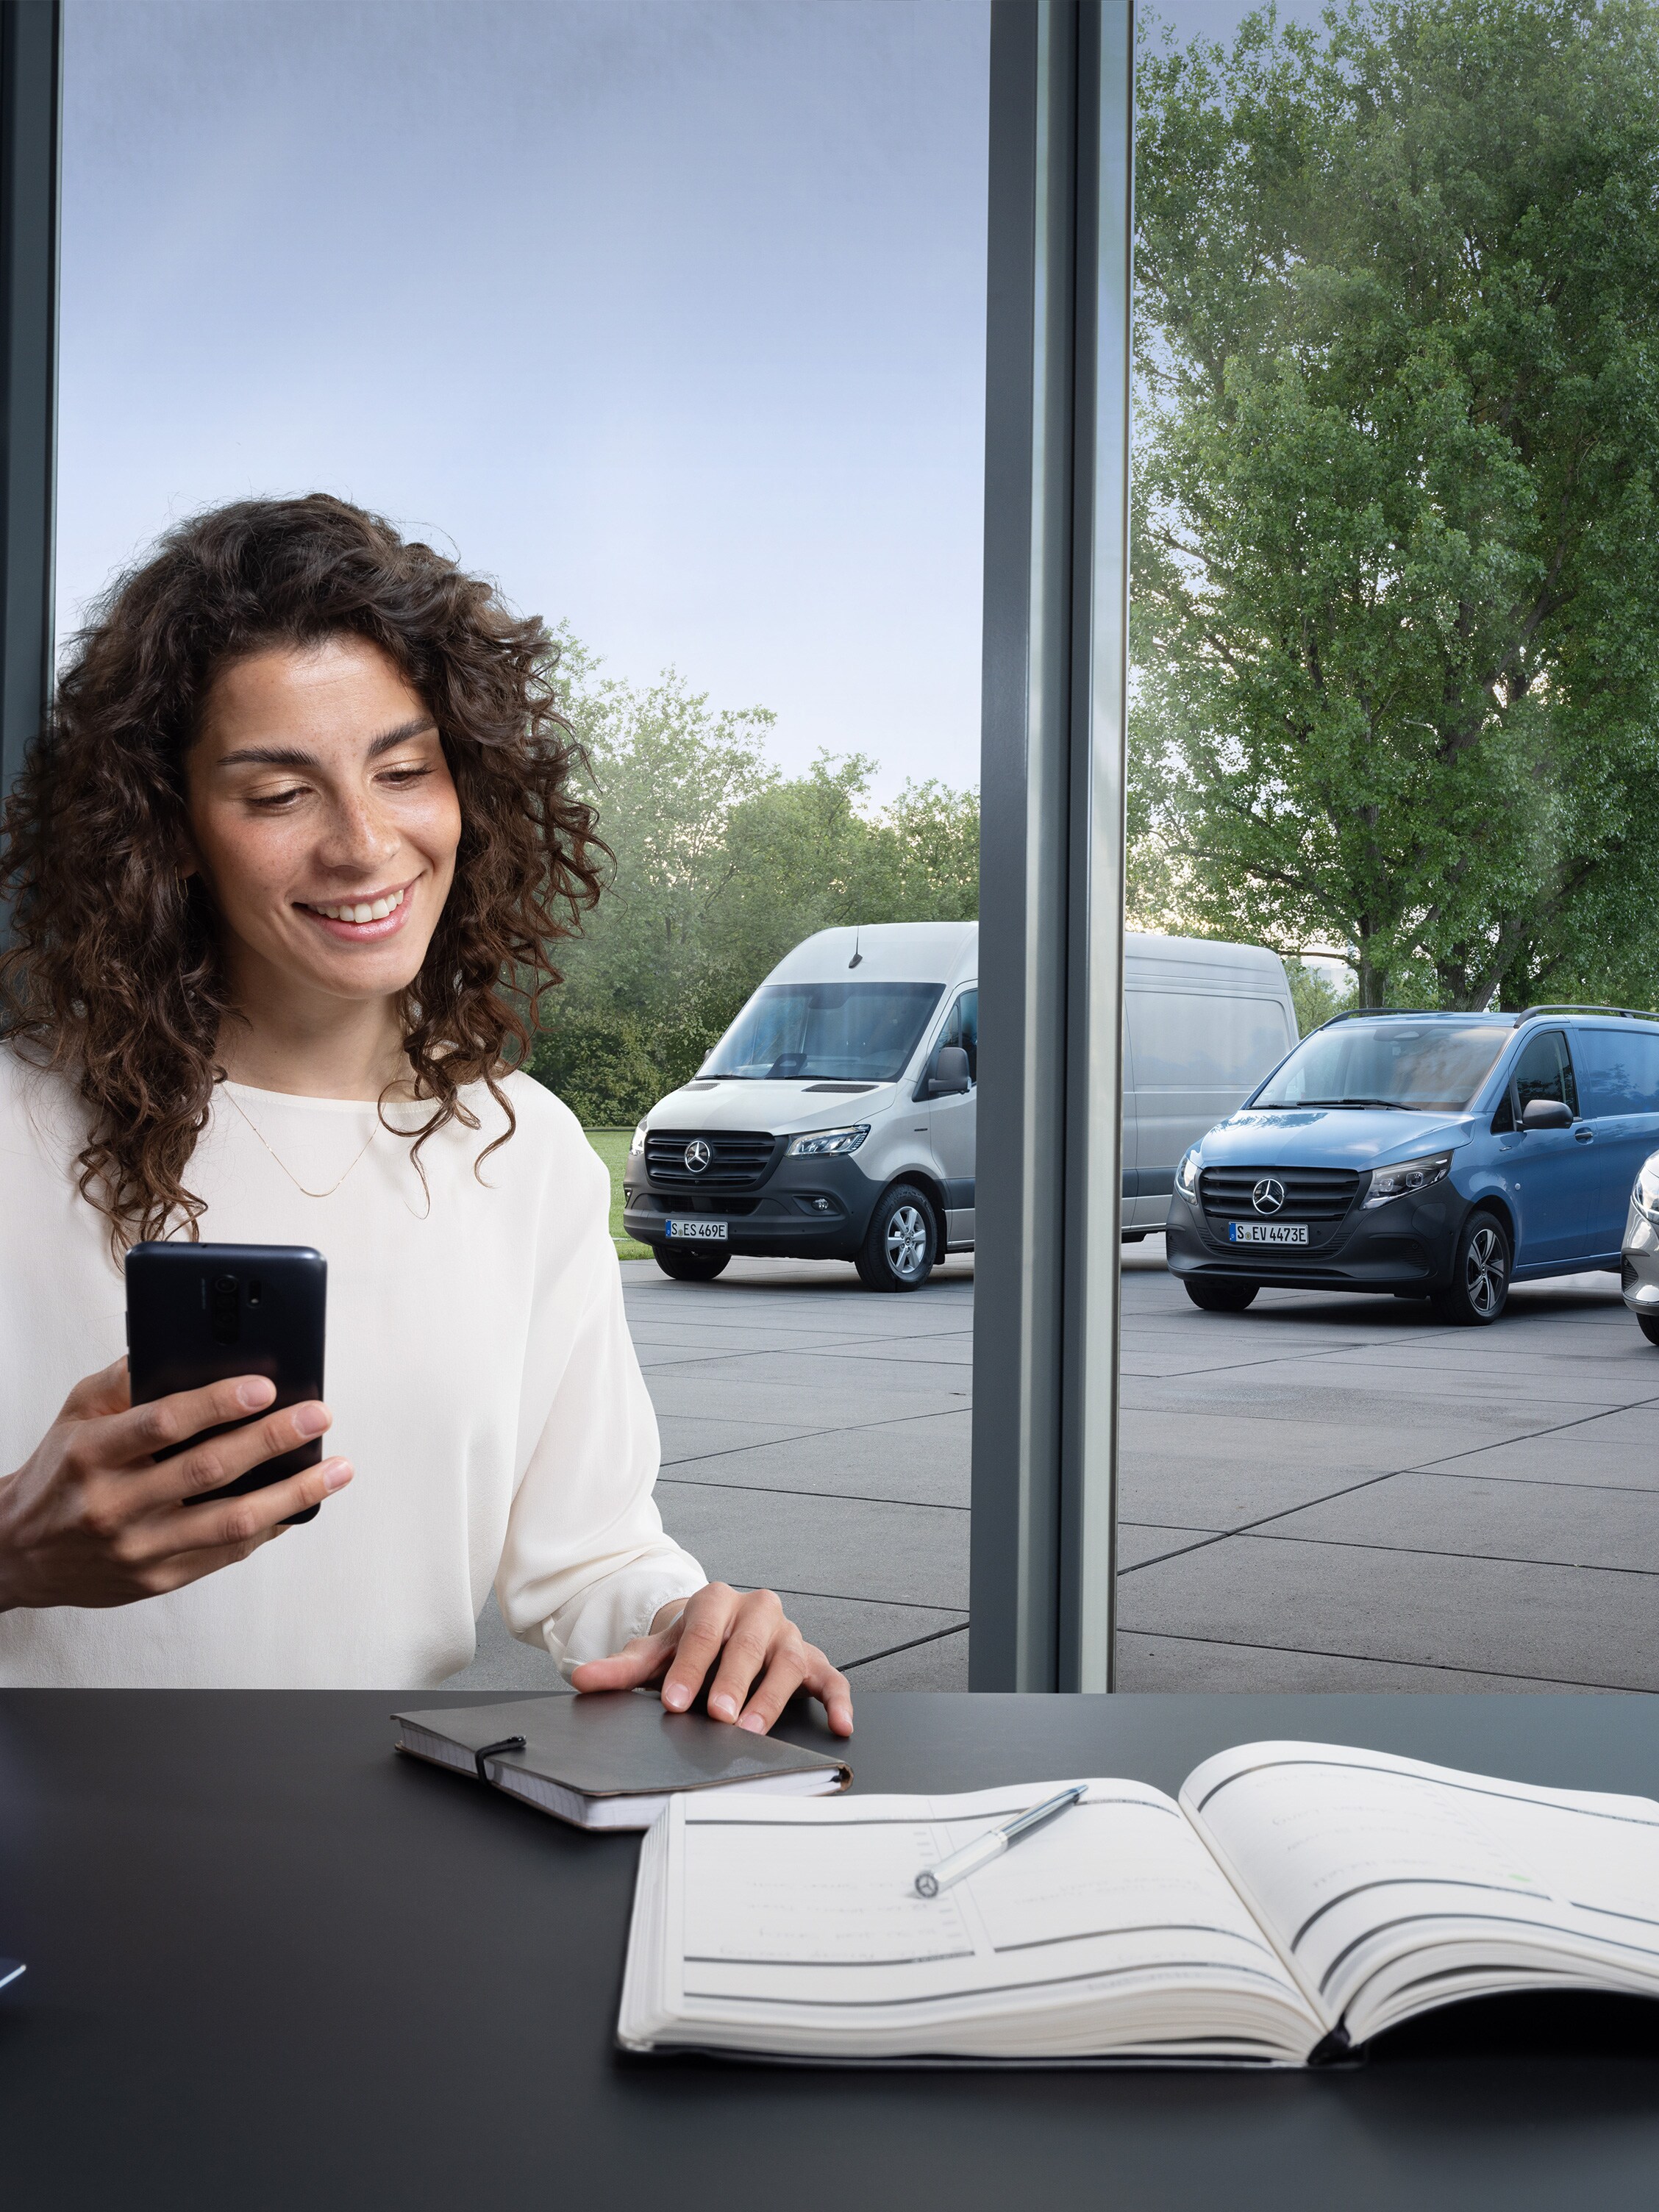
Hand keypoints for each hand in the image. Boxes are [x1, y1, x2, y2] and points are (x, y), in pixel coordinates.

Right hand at [0, 1356, 352, 1611]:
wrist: (17, 1551)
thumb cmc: (62, 1469)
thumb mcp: (77, 1413)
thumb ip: (126, 1378)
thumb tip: (189, 1344)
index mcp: (95, 1453)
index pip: (165, 1423)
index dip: (219, 1403)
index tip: (267, 1386)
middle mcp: (115, 1503)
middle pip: (209, 1469)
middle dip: (273, 1439)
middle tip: (319, 1415)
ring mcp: (138, 1548)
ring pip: (231, 1521)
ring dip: (294, 1493)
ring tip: (337, 1469)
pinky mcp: (157, 1579)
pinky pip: (226, 1552)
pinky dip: (271, 1526)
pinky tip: (303, 1503)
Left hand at [570, 1582, 852, 1738]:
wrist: (719, 1633)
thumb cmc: (691, 1647)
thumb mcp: (656, 1653)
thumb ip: (621, 1668)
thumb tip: (583, 1679)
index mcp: (716, 1600)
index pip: (703, 1632)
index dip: (690, 1668)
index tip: (676, 1702)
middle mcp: (757, 1610)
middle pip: (747, 1644)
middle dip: (732, 1682)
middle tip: (718, 1716)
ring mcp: (787, 1633)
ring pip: (788, 1661)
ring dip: (772, 1697)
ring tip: (753, 1730)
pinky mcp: (813, 1658)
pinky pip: (831, 1677)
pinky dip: (838, 1700)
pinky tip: (839, 1725)